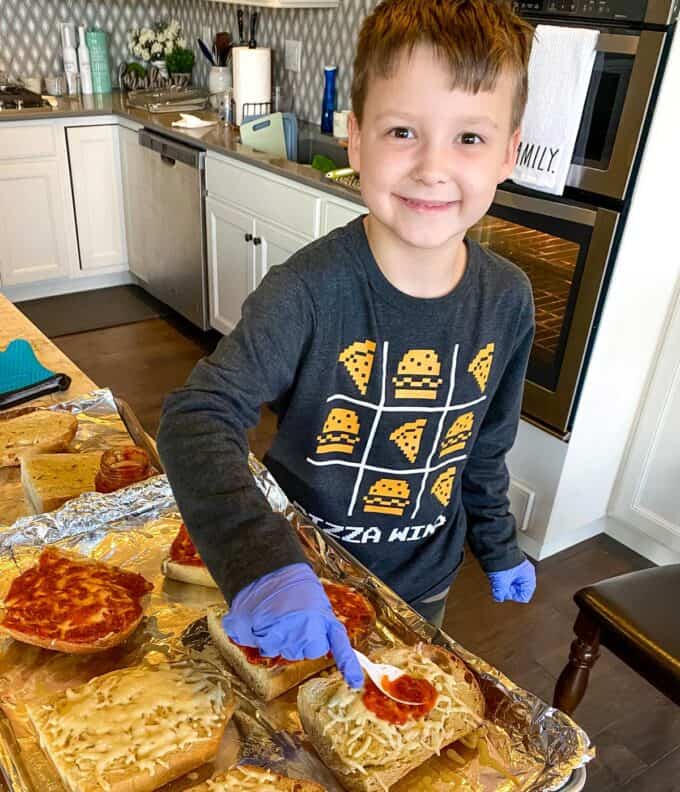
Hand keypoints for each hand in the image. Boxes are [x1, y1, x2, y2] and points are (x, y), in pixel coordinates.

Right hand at [222, 562, 363, 687]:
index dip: (348, 664)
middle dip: (296, 642)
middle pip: (302, 652)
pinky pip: (261, 645)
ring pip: (279, 651)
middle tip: (290, 620)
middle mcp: (305, 628)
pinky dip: (256, 637)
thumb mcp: (315, 602)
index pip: (338, 644)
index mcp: (322, 618)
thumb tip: (312, 644)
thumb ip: (318, 627)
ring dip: (275, 638)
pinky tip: (260, 620)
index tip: (355, 682)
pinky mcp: (261, 631)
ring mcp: (283, 632)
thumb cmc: (292, 587)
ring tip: (274, 615)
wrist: (269, 568)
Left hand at [486, 559, 535, 603]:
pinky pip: (508, 576)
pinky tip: (496, 576)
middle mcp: (526, 574)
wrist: (497, 546)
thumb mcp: (502, 581)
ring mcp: (518, 569)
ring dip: (504, 584)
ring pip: (512, 583)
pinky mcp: (511, 565)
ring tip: (497, 580)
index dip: (513, 596)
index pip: (524, 596)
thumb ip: (500, 592)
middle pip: (517, 590)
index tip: (505, 592)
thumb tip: (498, 597)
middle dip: (507, 590)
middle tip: (500, 586)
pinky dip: (502, 578)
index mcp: (529, 578)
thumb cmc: (504, 561)